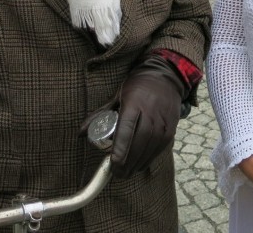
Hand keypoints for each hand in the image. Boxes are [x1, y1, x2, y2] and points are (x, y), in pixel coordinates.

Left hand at [111, 57, 185, 177]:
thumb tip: (80, 134)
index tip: (114, 162)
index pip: (127, 127)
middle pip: (140, 140)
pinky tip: (140, 165)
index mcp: (134, 103)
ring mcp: (163, 119)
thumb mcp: (117, 96)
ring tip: (127, 173)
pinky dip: (150, 158)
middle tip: (118, 173)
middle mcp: (150, 111)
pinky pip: (161, 146)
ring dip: (139, 162)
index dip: (121, 146)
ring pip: (151, 146)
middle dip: (129, 160)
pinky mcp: (171, 126)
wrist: (165, 77)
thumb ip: (100, 114)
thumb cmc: (136, 87)